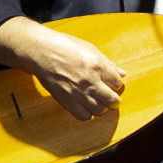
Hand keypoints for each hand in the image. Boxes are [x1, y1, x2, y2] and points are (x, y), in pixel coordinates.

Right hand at [0, 17, 125, 120]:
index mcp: (98, 65)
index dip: (116, 84)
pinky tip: (85, 106)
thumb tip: (121, 73)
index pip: (118, 83)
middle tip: (111, 98)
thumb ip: (108, 64)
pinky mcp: (66, 101)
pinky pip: (83, 116)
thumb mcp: (90, 49)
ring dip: (101, 107)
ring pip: (100, 110)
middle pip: (112, 100)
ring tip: (97, 101)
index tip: (112, 84)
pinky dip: (87, 114)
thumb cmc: (64, 46)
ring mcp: (78, 92)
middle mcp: (90, 80)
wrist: (41, 51)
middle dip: (114, 100)